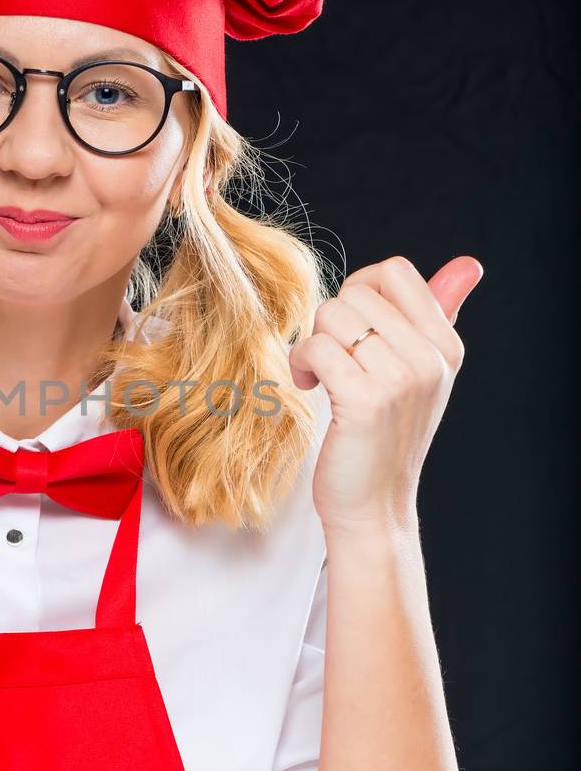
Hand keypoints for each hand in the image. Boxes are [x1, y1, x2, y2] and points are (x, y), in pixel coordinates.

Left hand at [289, 255, 482, 533]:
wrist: (374, 506)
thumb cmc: (385, 436)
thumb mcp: (420, 372)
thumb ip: (440, 314)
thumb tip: (468, 264)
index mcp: (446, 345)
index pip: (394, 271)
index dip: (359, 291)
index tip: (351, 330)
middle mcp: (431, 358)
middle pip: (355, 292)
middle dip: (330, 323)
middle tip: (333, 362)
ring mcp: (402, 379)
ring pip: (332, 315)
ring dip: (313, 343)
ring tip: (321, 376)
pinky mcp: (367, 400)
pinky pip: (317, 347)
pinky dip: (301, 364)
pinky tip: (309, 387)